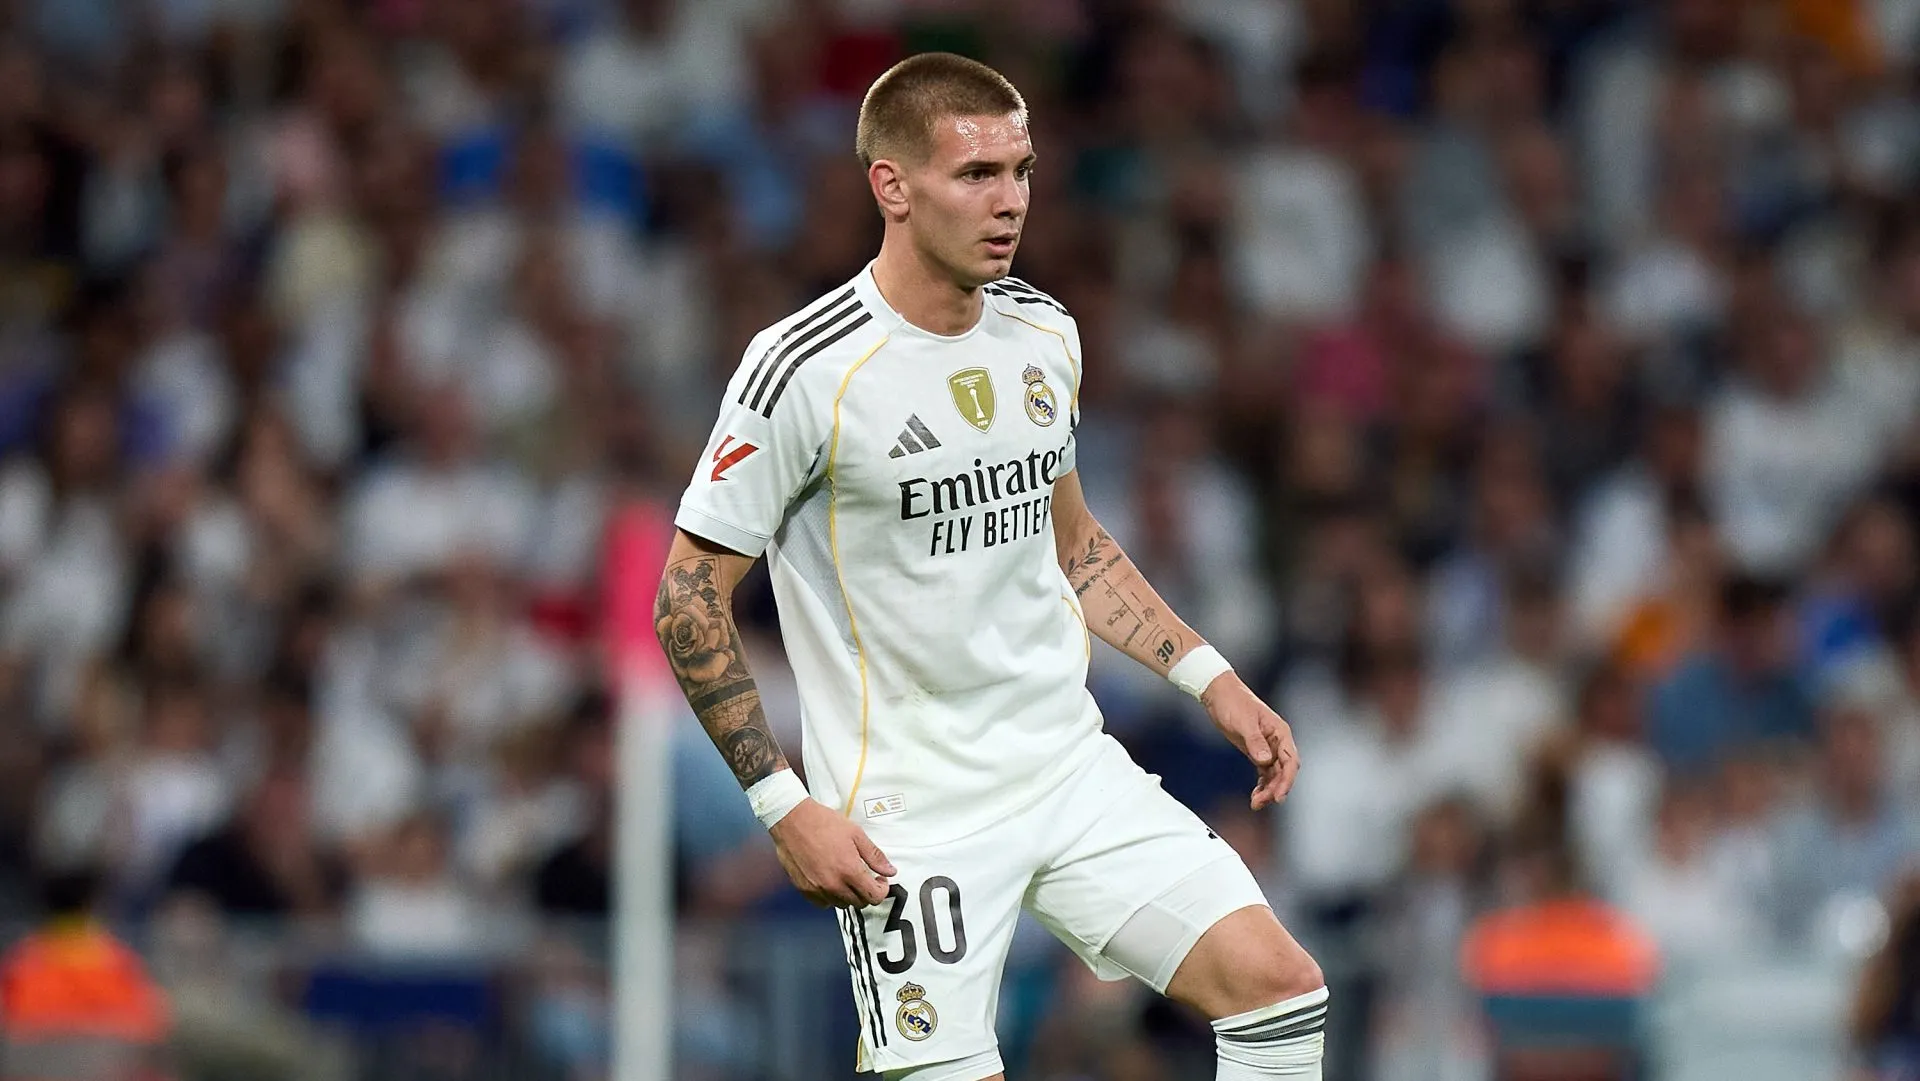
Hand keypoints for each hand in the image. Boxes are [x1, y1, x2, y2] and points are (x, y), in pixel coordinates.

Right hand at [769, 799, 896, 906]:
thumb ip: (874, 856)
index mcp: (849, 870)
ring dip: (849, 895)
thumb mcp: (856, 834)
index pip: (874, 896)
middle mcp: (833, 884)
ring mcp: (817, 889)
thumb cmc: (823, 823)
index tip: (880, 881)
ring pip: (842, 904)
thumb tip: (890, 871)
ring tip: (847, 877)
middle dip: (867, 892)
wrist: (793, 820)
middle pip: (859, 903)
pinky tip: (831, 881)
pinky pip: (823, 903)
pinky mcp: (804, 889)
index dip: (882, 890)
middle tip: (866, 877)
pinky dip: (830, 897)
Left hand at [1202, 674, 1300, 809]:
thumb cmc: (1233, 702)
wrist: (1218, 693)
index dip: (1287, 780)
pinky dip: (1262, 785)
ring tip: (1256, 803)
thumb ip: (1255, 741)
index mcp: (1280, 733)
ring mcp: (1267, 747)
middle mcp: (1277, 742)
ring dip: (1268, 790)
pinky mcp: (1256, 751)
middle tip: (1261, 802)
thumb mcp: (1244, 722)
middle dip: (1275, 789)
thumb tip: (1265, 760)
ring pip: (1274, 774)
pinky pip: (1264, 773)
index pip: (1290, 761)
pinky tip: (1255, 796)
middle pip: (1284, 771)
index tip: (1279, 796)